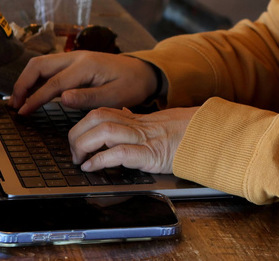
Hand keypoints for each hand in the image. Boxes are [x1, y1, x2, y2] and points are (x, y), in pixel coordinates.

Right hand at [9, 51, 157, 114]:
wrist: (144, 71)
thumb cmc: (132, 85)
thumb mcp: (116, 96)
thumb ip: (89, 97)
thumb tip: (63, 98)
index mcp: (86, 66)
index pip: (53, 83)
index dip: (35, 98)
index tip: (22, 112)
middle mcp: (76, 57)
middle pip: (39, 65)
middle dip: (23, 84)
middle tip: (14, 106)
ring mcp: (74, 57)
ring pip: (41, 64)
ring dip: (27, 80)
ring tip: (19, 101)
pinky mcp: (74, 62)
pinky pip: (49, 68)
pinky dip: (36, 79)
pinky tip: (33, 93)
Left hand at [69, 106, 198, 173]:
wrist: (204, 138)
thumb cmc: (180, 134)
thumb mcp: (153, 124)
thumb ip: (134, 120)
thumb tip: (119, 113)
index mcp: (134, 119)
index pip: (100, 112)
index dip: (82, 125)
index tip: (75, 140)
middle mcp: (135, 125)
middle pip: (96, 118)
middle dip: (77, 134)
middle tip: (73, 153)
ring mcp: (142, 138)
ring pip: (104, 131)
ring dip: (84, 145)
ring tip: (79, 160)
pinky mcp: (149, 154)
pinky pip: (119, 153)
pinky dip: (100, 160)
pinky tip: (92, 167)